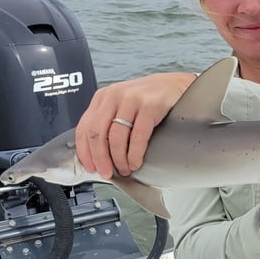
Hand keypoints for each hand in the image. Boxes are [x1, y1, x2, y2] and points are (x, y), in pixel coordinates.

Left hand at [75, 72, 196, 177]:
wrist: (175, 85)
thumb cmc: (147, 99)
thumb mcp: (121, 105)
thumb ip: (107, 122)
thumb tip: (97, 155)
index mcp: (103, 97)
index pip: (85, 127)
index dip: (85, 152)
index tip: (91, 167)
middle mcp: (114, 95)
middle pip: (97, 133)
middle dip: (100, 158)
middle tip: (106, 172)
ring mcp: (132, 99)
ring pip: (116, 137)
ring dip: (119, 159)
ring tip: (125, 169)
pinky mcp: (150, 105)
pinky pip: (138, 137)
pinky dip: (135, 154)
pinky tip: (136, 162)